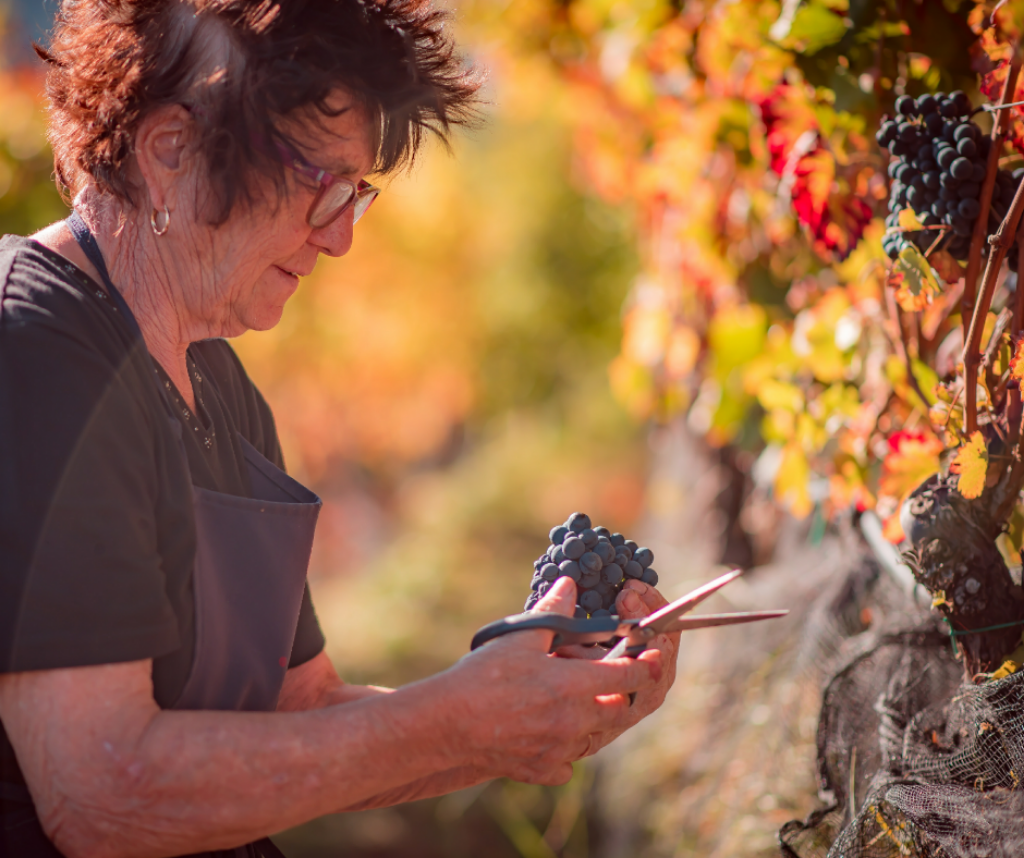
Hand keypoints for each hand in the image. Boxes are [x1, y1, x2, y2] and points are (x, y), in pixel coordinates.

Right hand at [437, 577, 661, 785]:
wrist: (447, 725)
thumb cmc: (482, 678)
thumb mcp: (519, 638)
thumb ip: (552, 613)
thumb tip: (570, 585)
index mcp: (574, 686)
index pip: (628, 676)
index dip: (646, 664)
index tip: (654, 655)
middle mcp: (575, 722)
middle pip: (621, 710)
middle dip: (622, 693)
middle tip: (611, 679)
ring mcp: (560, 750)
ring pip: (597, 736)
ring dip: (595, 719)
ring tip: (576, 701)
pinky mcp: (542, 770)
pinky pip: (569, 762)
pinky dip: (566, 748)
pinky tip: (551, 731)